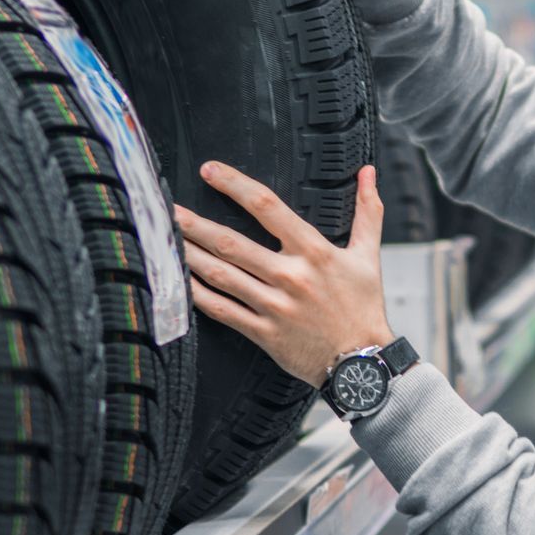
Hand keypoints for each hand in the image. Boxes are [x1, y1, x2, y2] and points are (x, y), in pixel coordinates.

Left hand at [176, 161, 393, 385]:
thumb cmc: (363, 307)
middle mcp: (290, 276)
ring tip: (166, 238)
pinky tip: (179, 280)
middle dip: (195, 223)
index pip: (267, 207)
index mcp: (314, 251)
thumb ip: (367, 212)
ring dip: (189, 255)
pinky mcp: (263, 333)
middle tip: (167, 208)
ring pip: (221, 275)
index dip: (234, 185)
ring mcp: (274, 306)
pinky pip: (222, 310)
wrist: (362, 362)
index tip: (211, 172)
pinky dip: (197, 294)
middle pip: (232, 242)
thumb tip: (368, 173)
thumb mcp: (369, 256)